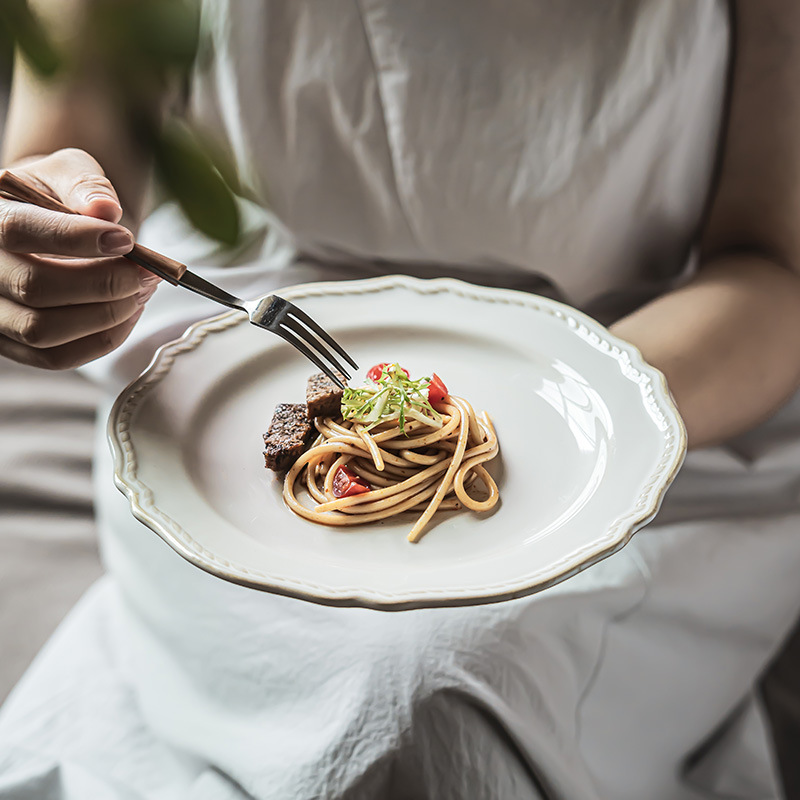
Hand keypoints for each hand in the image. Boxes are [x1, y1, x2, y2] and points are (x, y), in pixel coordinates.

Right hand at [0, 148, 157, 368]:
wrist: (44, 222)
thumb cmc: (56, 195)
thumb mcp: (69, 172)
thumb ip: (86, 185)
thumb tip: (106, 209)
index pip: (19, 230)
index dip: (75, 239)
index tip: (126, 241)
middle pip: (34, 288)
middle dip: (103, 284)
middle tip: (147, 273)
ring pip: (43, 331)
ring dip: (106, 315)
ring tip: (141, 291)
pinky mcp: (12, 344)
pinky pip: (55, 357)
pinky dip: (102, 340)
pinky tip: (129, 313)